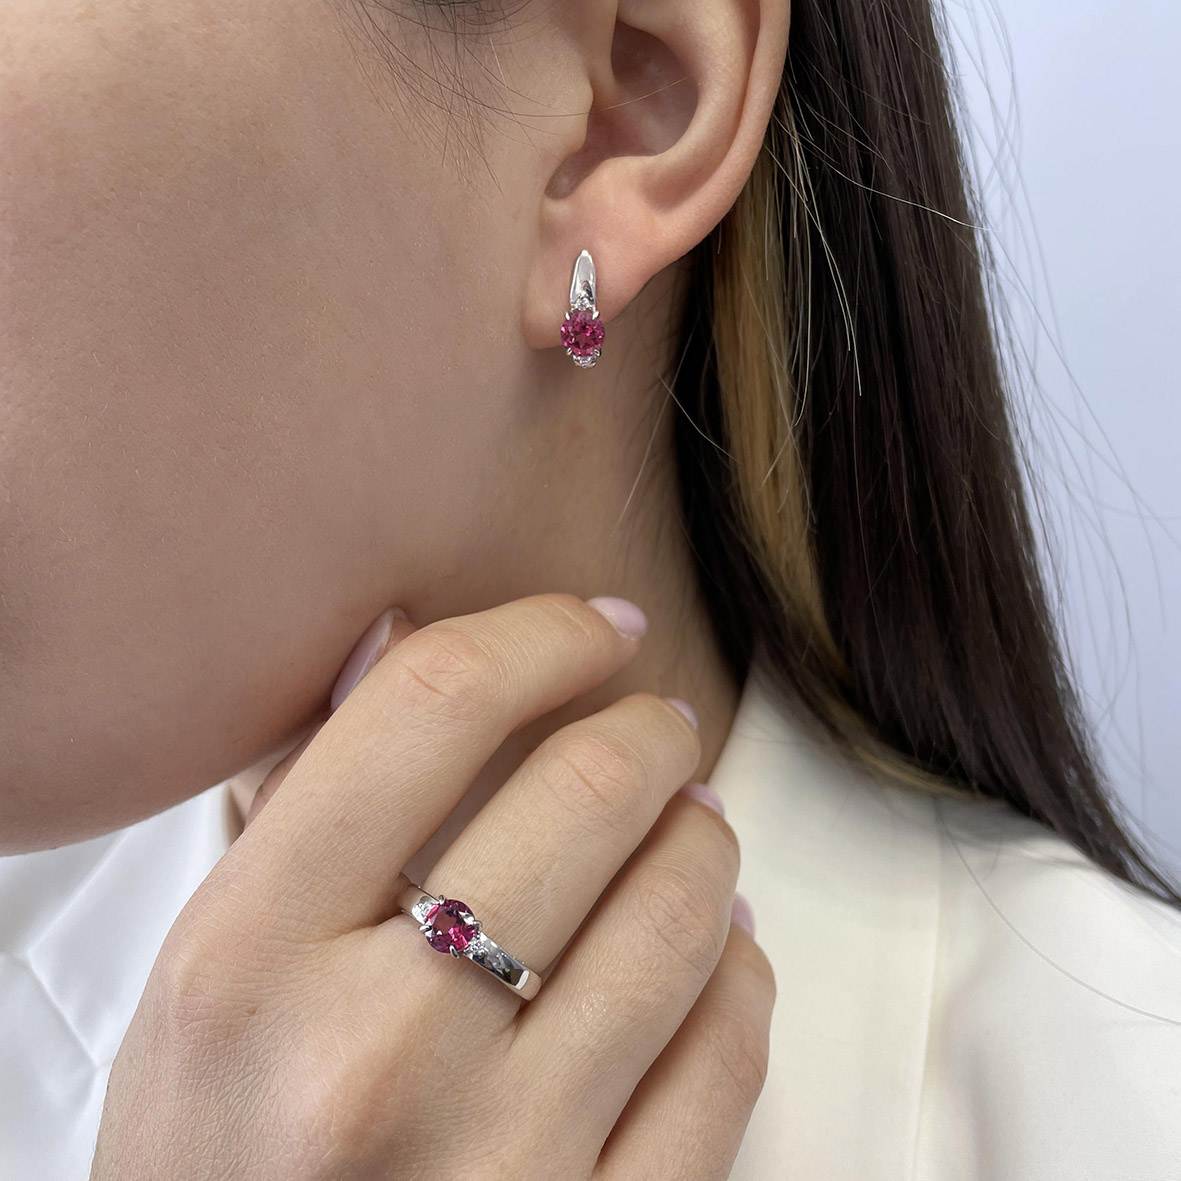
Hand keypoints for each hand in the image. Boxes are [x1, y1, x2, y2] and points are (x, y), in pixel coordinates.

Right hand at [91, 593, 775, 1179]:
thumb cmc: (222, 1162)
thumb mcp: (208, 982)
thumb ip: (297, 803)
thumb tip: (394, 636)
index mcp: (247, 961)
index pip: (432, 708)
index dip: (540, 634)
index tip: (595, 628)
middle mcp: (371, 1058)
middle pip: (587, 793)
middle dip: (650, 731)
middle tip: (659, 727)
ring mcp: (500, 1164)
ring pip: (684, 914)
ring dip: (706, 838)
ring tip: (692, 825)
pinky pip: (729, 1055)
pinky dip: (740, 974)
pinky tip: (719, 950)